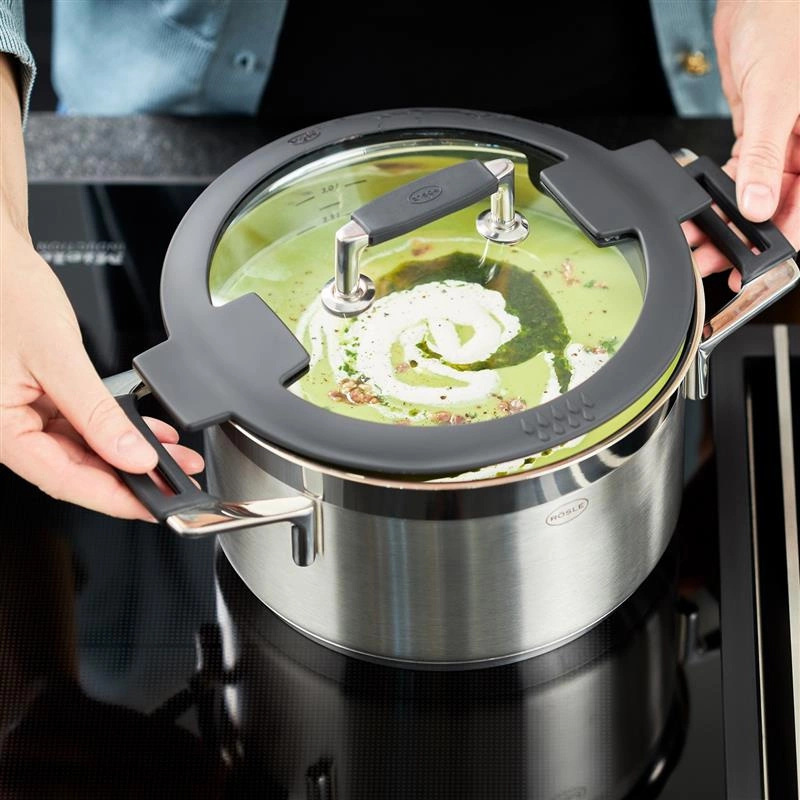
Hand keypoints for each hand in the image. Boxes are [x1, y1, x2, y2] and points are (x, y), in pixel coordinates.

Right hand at [0, 232, 203, 520]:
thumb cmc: (7, 295)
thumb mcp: (57, 357)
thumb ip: (96, 412)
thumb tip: (131, 455)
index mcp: (2, 428)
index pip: (66, 480)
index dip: (116, 499)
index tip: (155, 506)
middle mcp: (12, 427)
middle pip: (78, 470)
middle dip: (133, 479)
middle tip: (179, 484)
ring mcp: (28, 414)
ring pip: (86, 451)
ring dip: (131, 456)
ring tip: (176, 460)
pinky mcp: (43, 398)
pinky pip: (84, 426)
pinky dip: (118, 431)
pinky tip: (151, 435)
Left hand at [687, 0, 799, 290]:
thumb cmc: (787, 22)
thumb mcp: (778, 94)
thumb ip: (766, 153)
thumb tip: (757, 204)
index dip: (780, 245)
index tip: (752, 270)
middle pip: (778, 209)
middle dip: (742, 240)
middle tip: (711, 262)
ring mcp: (783, 143)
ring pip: (754, 198)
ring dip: (724, 222)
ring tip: (697, 244)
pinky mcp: (758, 134)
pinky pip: (739, 174)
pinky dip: (717, 194)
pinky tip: (699, 210)